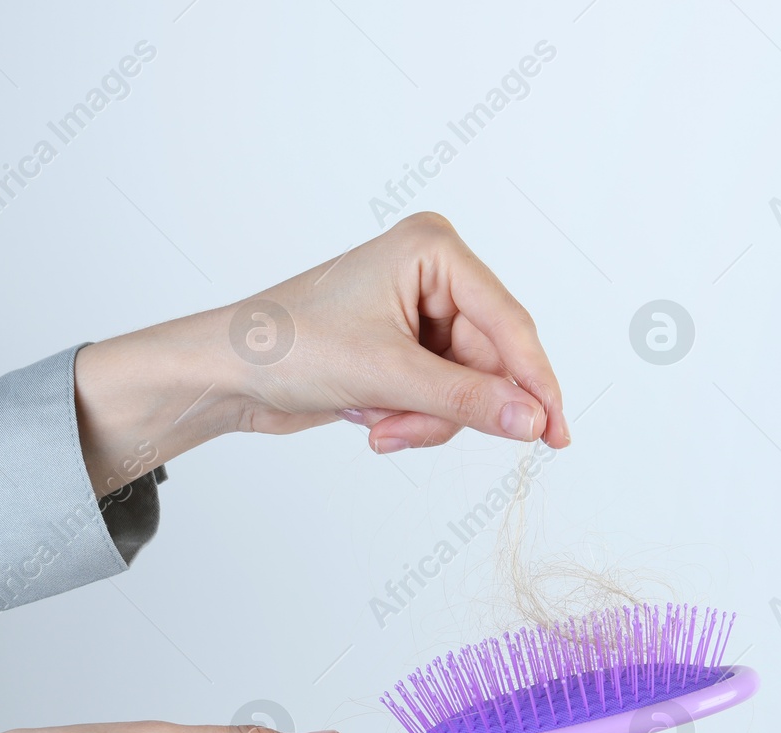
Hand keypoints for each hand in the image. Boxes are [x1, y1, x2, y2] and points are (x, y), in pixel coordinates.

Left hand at [74, 213, 569, 495]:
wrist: (224, 372)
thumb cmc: (287, 347)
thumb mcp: (387, 377)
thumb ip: (468, 400)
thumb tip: (533, 422)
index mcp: (435, 250)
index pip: (510, 324)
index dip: (536, 384)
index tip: (556, 434)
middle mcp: (434, 274)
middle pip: (489, 363)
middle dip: (451, 408)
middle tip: (406, 432)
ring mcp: (420, 313)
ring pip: (466, 389)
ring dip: (426, 420)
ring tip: (379, 426)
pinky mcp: (404, 349)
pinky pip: (440, 398)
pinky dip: (411, 420)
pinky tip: (369, 419)